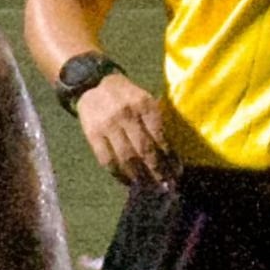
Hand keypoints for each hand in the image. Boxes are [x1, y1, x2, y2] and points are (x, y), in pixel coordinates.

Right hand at [71, 72, 181, 188]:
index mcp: (144, 105)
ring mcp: (108, 126)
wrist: (92, 83)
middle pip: (144, 150)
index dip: (169, 158)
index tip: (177, 172)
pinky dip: (118, 174)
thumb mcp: (145, 100)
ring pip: (126, 158)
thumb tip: (170, 153)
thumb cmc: (126, 95)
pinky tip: (128, 181)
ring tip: (149, 187)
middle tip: (166, 186)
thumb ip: (156, 121)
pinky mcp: (93, 135)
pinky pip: (107, 160)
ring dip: (139, 176)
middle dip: (157, 171)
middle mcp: (127, 115)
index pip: (160, 137)